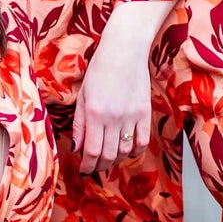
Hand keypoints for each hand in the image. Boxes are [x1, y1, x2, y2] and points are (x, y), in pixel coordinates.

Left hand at [71, 1, 169, 173]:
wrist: (124, 50)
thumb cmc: (99, 70)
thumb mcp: (83, 96)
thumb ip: (80, 124)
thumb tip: (77, 148)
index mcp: (95, 113)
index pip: (92, 151)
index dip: (87, 165)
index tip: (84, 170)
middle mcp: (114, 118)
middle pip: (108, 155)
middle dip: (100, 166)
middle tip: (95, 167)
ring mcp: (131, 116)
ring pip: (124, 151)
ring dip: (115, 160)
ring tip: (108, 159)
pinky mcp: (145, 113)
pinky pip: (142, 141)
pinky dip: (134, 151)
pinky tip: (126, 151)